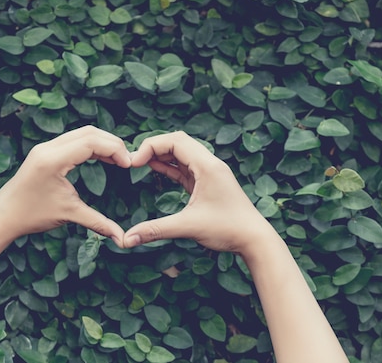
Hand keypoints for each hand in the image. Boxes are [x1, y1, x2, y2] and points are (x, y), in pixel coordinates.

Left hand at [0, 126, 130, 245]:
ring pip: (82, 133)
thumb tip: (122, 238)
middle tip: (128, 160)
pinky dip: (92, 145)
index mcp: (53, 159)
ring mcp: (46, 147)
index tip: (129, 164)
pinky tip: (104, 158)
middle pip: (89, 132)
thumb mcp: (69, 215)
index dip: (114, 149)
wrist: (3, 216)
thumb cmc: (32, 215)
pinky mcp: (45, 151)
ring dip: (103, 142)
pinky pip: (74, 140)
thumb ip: (98, 223)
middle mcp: (48, 148)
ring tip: (119, 158)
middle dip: (112, 143)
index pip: (91, 142)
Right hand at [122, 131, 274, 253]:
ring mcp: (210, 173)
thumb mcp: (188, 227)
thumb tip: (127, 240)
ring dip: (162, 155)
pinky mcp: (209, 183)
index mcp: (207, 166)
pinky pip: (186, 167)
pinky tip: (155, 169)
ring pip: (182, 154)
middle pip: (178, 142)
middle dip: (154, 147)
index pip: (175, 141)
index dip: (151, 146)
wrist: (254, 239)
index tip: (133, 162)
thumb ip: (156, 230)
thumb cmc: (228, 229)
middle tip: (133, 161)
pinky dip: (170, 166)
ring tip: (139, 163)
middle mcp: (210, 164)